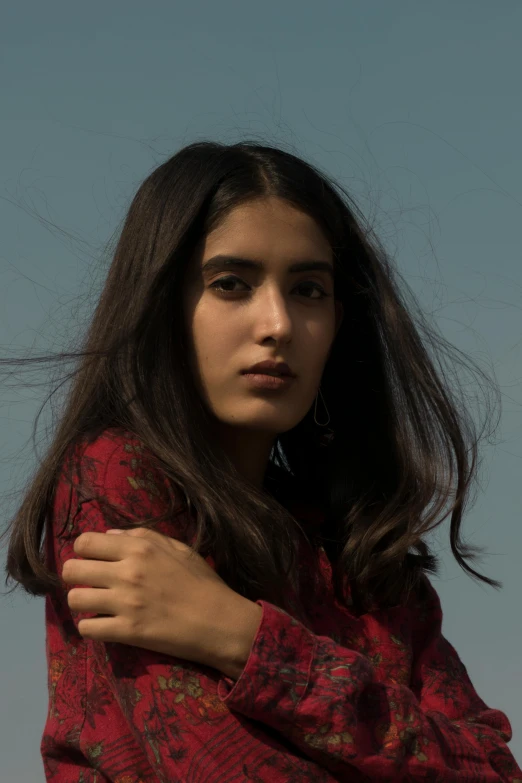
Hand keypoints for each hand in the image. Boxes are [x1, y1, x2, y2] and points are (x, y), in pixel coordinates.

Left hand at [62, 527, 260, 672]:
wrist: (219, 621)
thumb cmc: (201, 582)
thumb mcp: (177, 548)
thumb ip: (142, 535)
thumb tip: (109, 534)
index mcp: (139, 548)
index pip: (85, 542)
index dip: (84, 551)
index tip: (93, 559)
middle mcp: (127, 572)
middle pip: (71, 569)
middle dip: (75, 576)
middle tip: (90, 583)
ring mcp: (125, 603)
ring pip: (74, 599)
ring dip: (81, 602)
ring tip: (95, 605)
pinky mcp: (127, 631)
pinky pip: (87, 628)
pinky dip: (91, 627)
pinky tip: (104, 624)